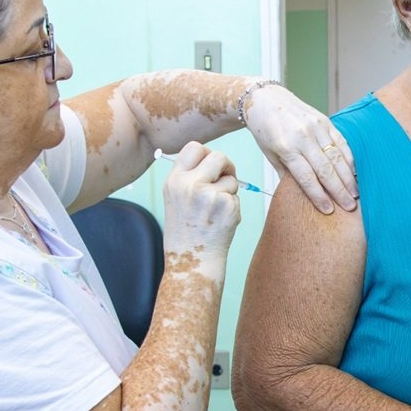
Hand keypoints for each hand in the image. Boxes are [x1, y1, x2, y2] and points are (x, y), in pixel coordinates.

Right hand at [160, 142, 240, 261]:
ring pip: (231, 180)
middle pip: (219, 156)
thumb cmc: (185, 232)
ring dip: (229, 193)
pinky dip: (233, 209)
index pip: (194, 148)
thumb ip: (189, 177)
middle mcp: (190, 185)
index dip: (207, 153)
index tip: (211, 165)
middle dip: (227, 166)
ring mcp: (209, 195)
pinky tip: (220, 223)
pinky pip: (237, 198)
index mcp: (174, 181)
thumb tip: (213, 158)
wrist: (191, 262)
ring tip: (215, 213)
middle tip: (227, 178)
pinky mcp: (227, 206)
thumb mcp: (176, 199)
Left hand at [242, 84, 358, 214]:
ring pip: (336, 157)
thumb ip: (287, 174)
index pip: (306, 177)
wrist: (266, 100)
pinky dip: (349, 158)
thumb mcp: (270, 155)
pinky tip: (354, 172)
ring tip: (355, 193)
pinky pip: (341, 142)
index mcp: (286, 148)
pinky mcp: (325, 120)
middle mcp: (302, 137)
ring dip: (347, 177)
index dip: (319, 196)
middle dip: (339, 191)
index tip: (329, 210)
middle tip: (350, 207)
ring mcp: (315, 127)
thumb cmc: (266, 131)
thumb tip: (303, 194)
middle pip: (325, 169)